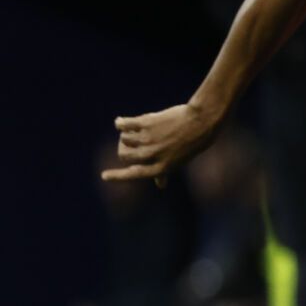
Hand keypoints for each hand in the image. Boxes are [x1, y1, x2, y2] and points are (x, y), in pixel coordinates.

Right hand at [104, 102, 220, 185]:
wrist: (202, 120)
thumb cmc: (192, 141)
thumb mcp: (180, 160)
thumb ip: (165, 171)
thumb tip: (160, 185)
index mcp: (161, 167)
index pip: (133, 174)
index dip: (117, 176)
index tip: (104, 176)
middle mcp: (152, 155)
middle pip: (124, 155)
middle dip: (123, 149)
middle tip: (129, 141)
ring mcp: (148, 139)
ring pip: (124, 139)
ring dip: (126, 134)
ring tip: (134, 129)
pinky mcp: (146, 123)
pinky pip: (123, 125)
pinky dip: (120, 123)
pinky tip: (120, 121)